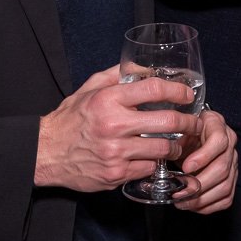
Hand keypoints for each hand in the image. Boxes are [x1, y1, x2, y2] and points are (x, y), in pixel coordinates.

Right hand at [34, 67, 195, 191]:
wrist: (46, 153)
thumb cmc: (70, 119)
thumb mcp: (90, 88)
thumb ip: (117, 75)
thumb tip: (144, 67)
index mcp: (108, 100)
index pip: (154, 89)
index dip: (177, 90)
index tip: (187, 94)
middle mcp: (114, 125)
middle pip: (167, 122)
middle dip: (188, 121)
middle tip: (195, 121)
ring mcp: (115, 152)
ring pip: (162, 148)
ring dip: (176, 145)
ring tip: (179, 141)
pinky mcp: (115, 174)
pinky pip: (148, 168)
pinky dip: (155, 162)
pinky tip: (155, 157)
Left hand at [171, 109, 237, 212]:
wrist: (195, 135)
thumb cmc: (185, 132)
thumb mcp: (178, 129)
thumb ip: (174, 140)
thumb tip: (161, 156)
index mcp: (217, 125)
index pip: (219, 141)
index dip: (203, 156)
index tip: (185, 167)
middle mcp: (230, 144)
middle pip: (222, 168)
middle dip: (198, 184)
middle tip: (179, 192)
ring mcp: (233, 163)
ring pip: (225, 186)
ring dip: (201, 198)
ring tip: (182, 201)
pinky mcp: (232, 179)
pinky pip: (226, 198)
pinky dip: (208, 205)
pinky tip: (192, 205)